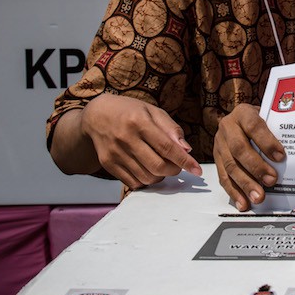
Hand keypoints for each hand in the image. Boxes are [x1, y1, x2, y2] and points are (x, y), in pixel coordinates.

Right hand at [79, 93, 201, 188]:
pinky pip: (133, 182)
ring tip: (161, 164)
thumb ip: (171, 130)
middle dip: (174, 170)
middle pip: (158, 166)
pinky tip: (147, 169)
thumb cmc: (130, 111)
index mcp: (139, 121)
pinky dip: (146, 180)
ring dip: (161, 176)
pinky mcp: (107, 164)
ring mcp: (115, 153)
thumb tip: (187, 150)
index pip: (167, 147)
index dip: (184, 161)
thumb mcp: (153, 111)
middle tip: (177, 165)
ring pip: (147, 177)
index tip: (197, 170)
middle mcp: (125, 138)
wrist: (97, 115)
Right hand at [213, 103, 284, 210]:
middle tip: (271, 181)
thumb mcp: (267, 118)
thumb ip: (276, 130)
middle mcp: (227, 128)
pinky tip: (244, 202)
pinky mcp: (217, 160)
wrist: (238, 120)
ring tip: (258, 197)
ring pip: (230, 166)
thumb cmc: (258, 121)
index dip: (267, 142)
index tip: (281, 156)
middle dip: (256, 167)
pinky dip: (234, 192)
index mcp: (243, 113)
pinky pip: (223, 177)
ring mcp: (220, 144)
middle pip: (239, 149)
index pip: (254, 126)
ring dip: (245, 184)